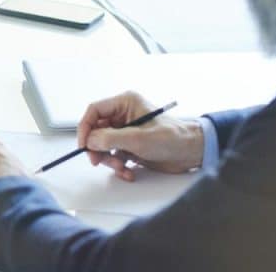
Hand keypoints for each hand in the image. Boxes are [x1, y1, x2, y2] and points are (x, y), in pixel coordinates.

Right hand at [78, 91, 203, 180]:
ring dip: (109, 160)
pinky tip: (128, 171)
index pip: (94, 111)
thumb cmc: (173, 138)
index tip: (84, 144)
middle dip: (97, 148)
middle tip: (98, 160)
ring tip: (121, 167)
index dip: (85, 127)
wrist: (191, 153)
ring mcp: (126, 132)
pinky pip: (113, 156)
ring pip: (103, 145)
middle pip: (96, 130)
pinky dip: (118, 166)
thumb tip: (90, 140)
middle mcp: (123, 115)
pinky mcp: (130, 146)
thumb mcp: (138, 138)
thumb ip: (111, 138)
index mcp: (125, 103)